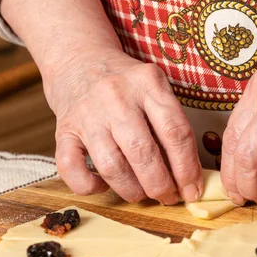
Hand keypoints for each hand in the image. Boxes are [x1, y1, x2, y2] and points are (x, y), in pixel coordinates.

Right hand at [46, 47, 202, 203]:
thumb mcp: (155, 88)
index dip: (187, 169)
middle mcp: (117, 97)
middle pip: (143, 153)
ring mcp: (87, 114)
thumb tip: (190, 177)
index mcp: (148, 84)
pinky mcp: (63, 129)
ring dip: (131, 190)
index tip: (193, 190)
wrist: (78, 58)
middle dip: (160, 185)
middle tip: (168, 197)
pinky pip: (71, 168)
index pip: (175, 133)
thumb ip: (171, 124)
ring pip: (111, 165)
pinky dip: (88, 185)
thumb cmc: (126, 83)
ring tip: (142, 195)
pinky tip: (103, 185)